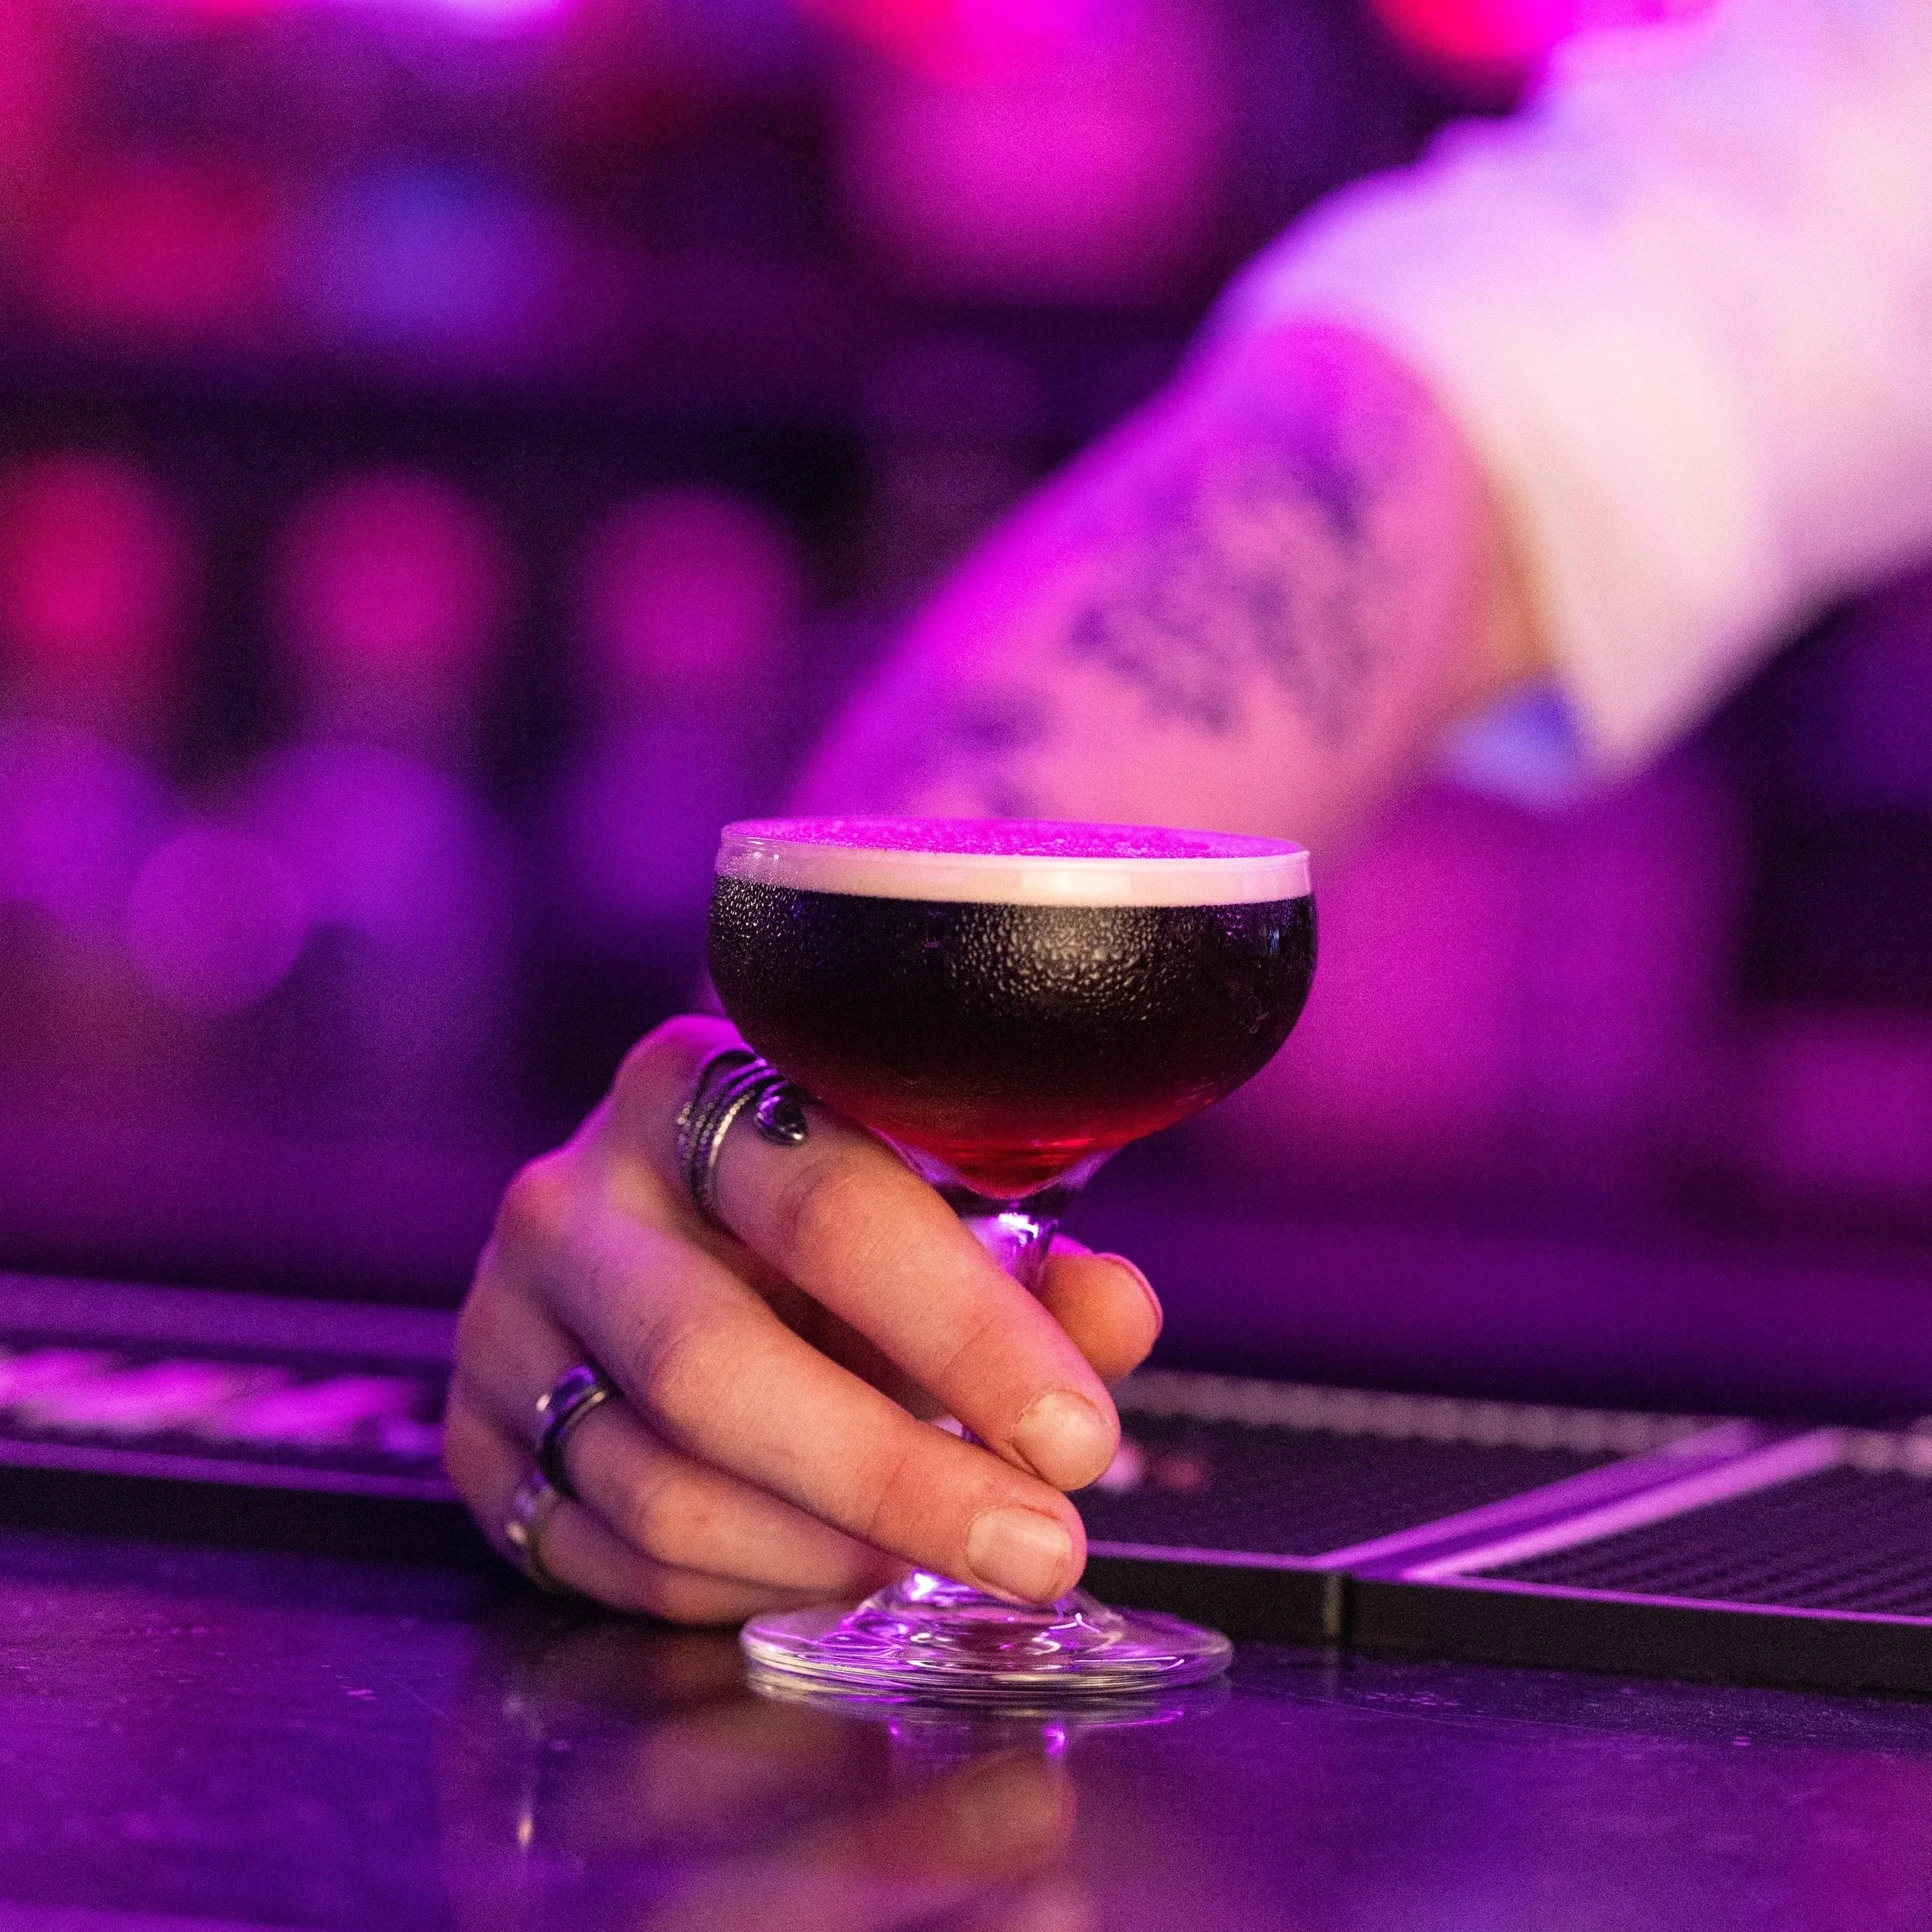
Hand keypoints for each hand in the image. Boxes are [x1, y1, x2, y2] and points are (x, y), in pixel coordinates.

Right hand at [444, 1015, 1163, 1621]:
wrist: (635, 1238)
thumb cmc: (808, 1224)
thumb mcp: (923, 1218)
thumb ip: (1027, 1270)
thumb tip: (1115, 1317)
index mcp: (695, 1091)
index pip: (831, 1208)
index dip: (964, 1331)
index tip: (1073, 1434)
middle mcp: (574, 1196)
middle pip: (715, 1365)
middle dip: (895, 1478)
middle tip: (1038, 1549)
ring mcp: (503, 1322)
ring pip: (657, 1484)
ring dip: (822, 1549)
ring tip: (924, 1553)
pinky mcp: (472, 1438)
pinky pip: (602, 1558)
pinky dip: (737, 1589)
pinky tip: (818, 1565)